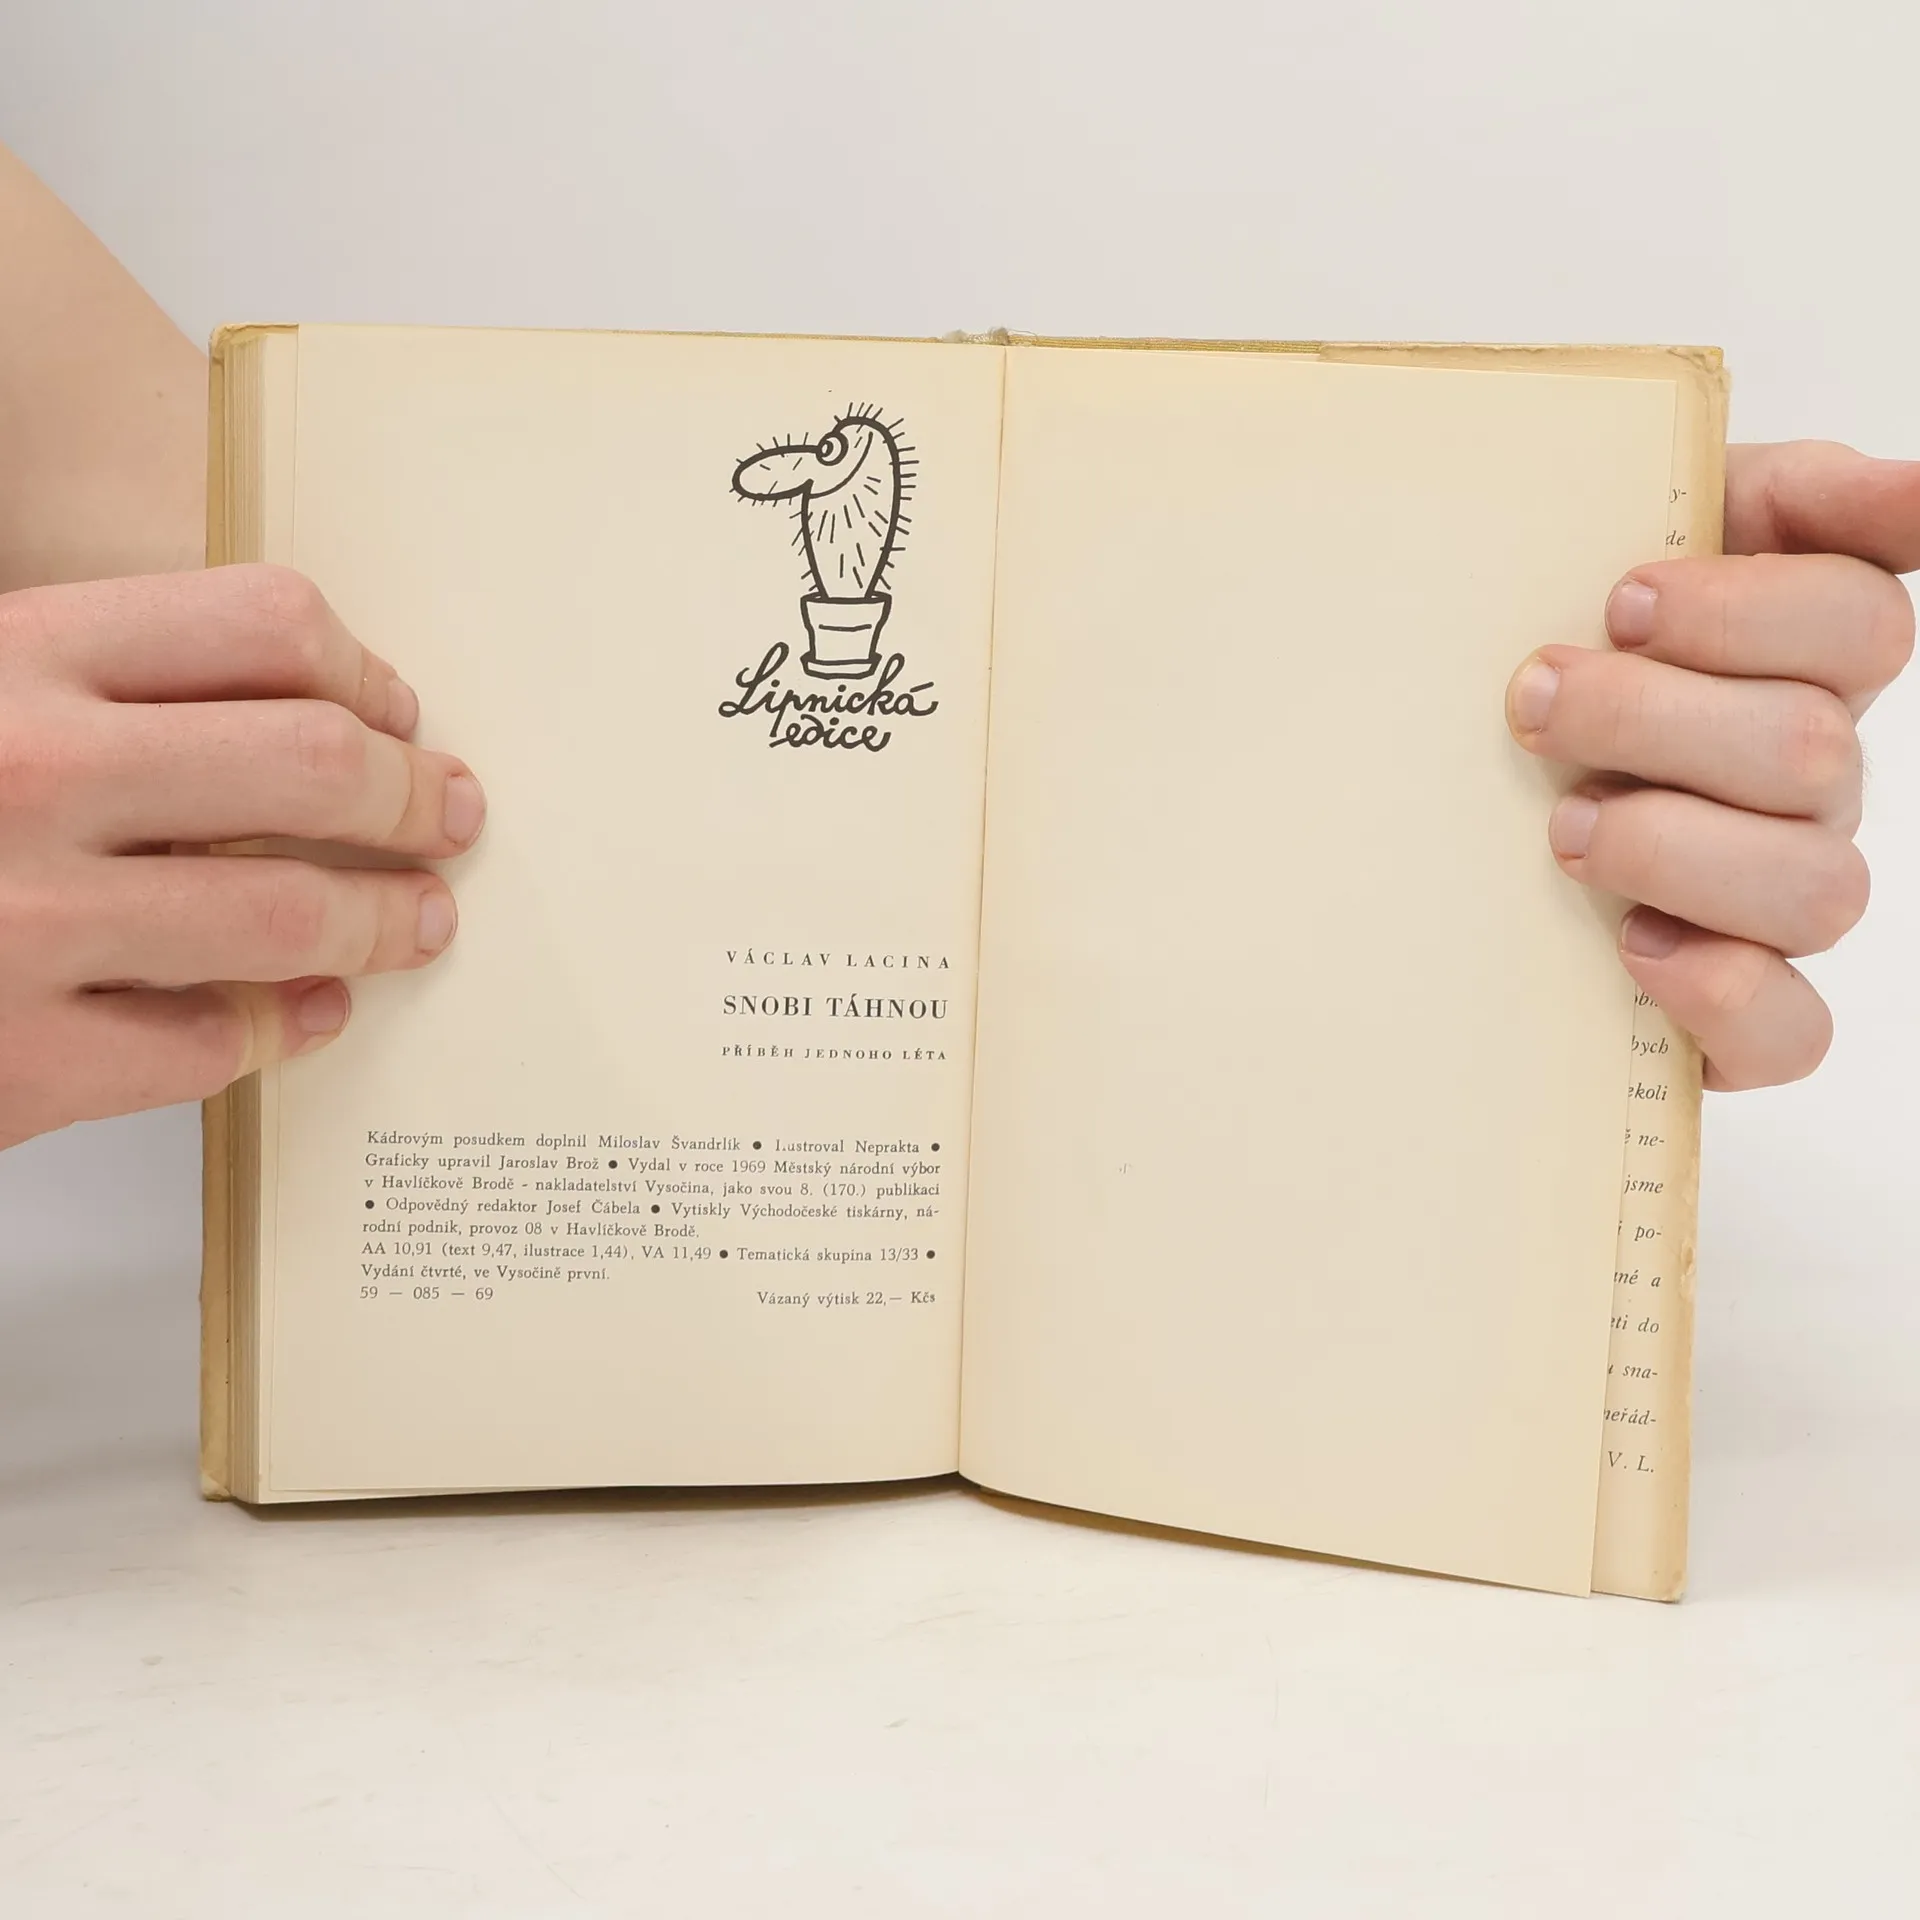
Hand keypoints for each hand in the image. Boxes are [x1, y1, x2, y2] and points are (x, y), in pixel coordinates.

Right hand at [0, 563, 484, 1147]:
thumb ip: (85, 685)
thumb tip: (292, 707)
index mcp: (5, 656)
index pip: (261, 622)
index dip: (362, 670)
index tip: (396, 710)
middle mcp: (25, 774)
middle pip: (313, 760)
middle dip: (411, 793)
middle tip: (448, 816)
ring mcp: (21, 927)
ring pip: (288, 914)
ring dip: (383, 920)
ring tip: (418, 922)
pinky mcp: (16, 1066)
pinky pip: (209, 1044)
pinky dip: (281, 1029)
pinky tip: (306, 1014)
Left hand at [1507, 442, 1917, 1089]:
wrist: (1455, 787)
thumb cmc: (1551, 658)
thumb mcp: (1628, 538)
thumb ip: (1777, 494)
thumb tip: (1917, 490)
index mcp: (1801, 659)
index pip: (1861, 619)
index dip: (1744, 610)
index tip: (1620, 597)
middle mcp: (1813, 779)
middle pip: (1811, 748)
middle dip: (1651, 719)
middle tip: (1536, 702)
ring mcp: (1782, 896)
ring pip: (1817, 888)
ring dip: (1671, 848)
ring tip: (1562, 828)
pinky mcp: (1738, 1009)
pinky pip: (1792, 1030)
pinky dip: (1720, 992)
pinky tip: (1634, 946)